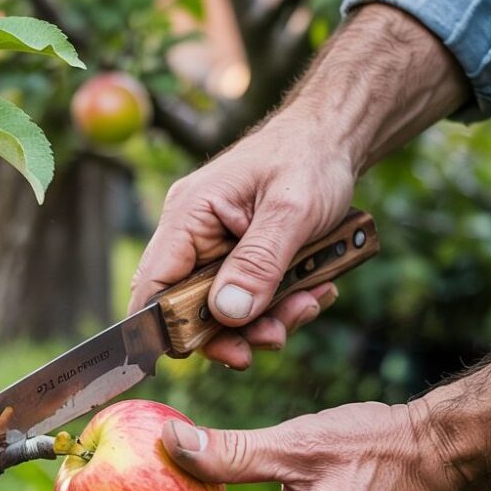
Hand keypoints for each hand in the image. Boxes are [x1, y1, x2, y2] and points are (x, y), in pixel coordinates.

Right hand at [129, 5, 469, 369]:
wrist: (335, 138)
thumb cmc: (310, 158)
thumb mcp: (291, 212)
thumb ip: (259, 263)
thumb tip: (227, 312)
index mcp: (189, 215)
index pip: (155, 284)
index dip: (167, 326)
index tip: (202, 351)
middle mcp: (192, 234)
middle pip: (189, 308)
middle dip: (235, 329)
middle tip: (274, 337)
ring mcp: (214, 248)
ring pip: (223, 310)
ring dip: (265, 320)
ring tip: (308, 304)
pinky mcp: (238, 258)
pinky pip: (247, 298)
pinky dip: (279, 305)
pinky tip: (313, 290)